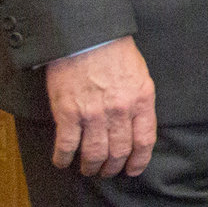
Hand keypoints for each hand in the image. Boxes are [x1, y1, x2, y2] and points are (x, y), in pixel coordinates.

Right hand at [43, 35, 155, 177]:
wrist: (86, 36)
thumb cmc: (114, 51)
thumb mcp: (140, 75)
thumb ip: (139, 101)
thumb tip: (137, 125)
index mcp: (141, 100)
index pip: (144, 141)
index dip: (138, 161)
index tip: (132, 169)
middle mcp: (119, 111)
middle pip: (119, 151)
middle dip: (113, 167)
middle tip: (107, 171)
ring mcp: (93, 114)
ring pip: (94, 154)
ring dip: (91, 166)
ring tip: (88, 169)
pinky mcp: (68, 113)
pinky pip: (66, 145)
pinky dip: (64, 158)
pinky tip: (63, 162)